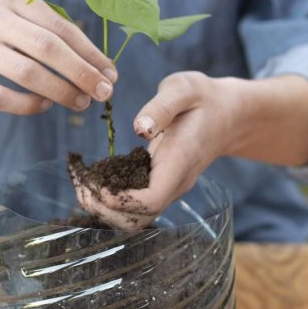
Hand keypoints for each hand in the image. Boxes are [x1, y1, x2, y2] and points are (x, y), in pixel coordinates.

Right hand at [0, 0, 117, 113]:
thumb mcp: (17, 19)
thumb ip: (52, 35)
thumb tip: (102, 69)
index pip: (60, 26)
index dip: (90, 53)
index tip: (111, 74)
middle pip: (48, 48)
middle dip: (82, 73)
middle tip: (103, 93)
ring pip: (28, 73)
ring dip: (61, 92)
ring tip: (80, 103)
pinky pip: (3, 98)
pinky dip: (30, 105)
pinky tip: (45, 105)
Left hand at [75, 71, 234, 228]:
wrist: (226, 115)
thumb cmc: (203, 98)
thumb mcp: (184, 89)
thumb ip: (161, 107)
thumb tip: (139, 128)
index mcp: (180, 161)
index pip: (151, 199)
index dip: (121, 199)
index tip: (98, 182)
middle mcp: (175, 183)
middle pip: (138, 219)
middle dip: (104, 208)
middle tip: (80, 182)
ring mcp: (169, 189)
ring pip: (134, 219)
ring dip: (103, 208)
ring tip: (82, 182)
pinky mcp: (160, 187)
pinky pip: (133, 207)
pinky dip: (110, 201)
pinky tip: (94, 179)